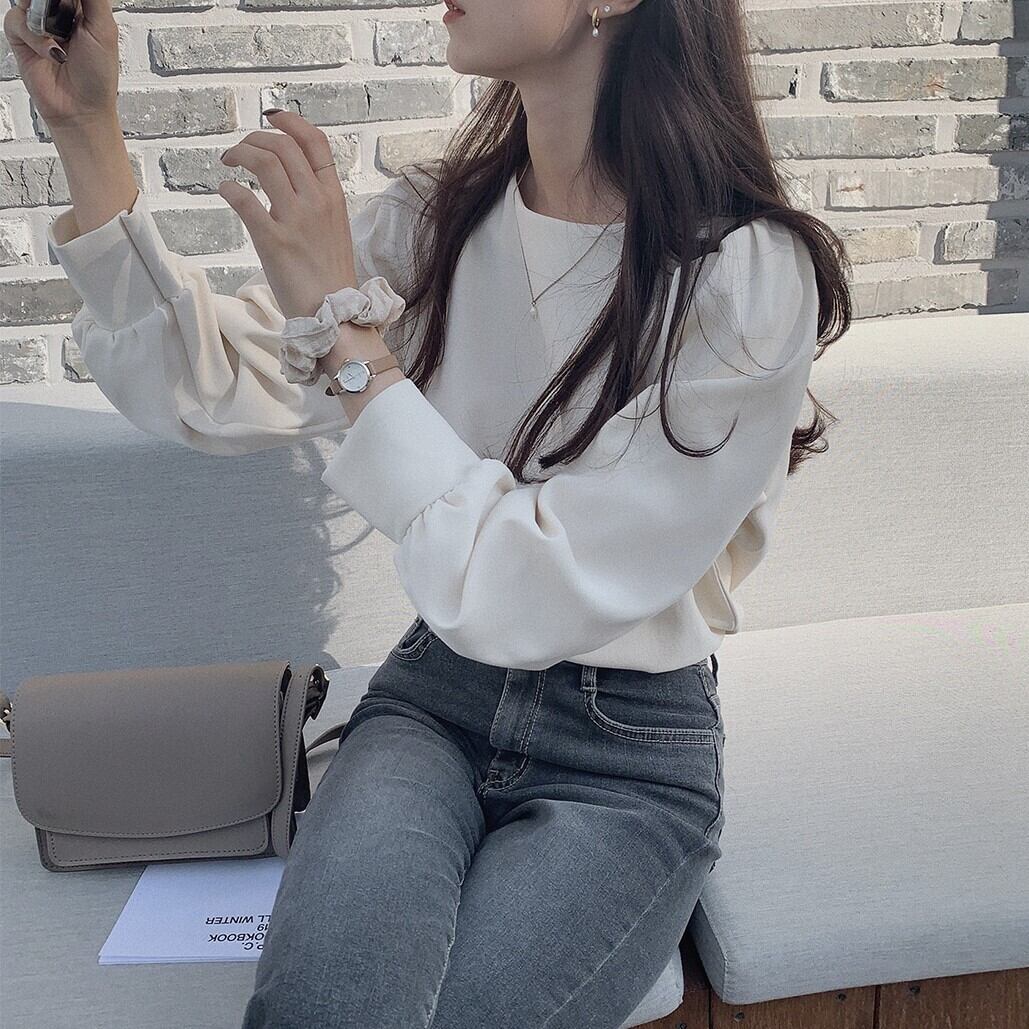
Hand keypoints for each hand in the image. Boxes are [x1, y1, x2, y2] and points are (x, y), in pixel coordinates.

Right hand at [4, 0, 119, 130]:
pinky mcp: (20, 35)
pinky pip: (17, 20)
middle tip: (66, 20)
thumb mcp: (104, 29)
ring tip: (62, 41)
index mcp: (82, 5)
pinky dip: (35, 38)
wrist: (81, 109)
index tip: (71, 5)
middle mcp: (58, 10)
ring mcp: (38, 21)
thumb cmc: (98, 77)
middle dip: (52, 3)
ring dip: (46, 20)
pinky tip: (52, 54)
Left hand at [217, 109, 357, 320]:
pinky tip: (225, 190)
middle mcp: (317, 202)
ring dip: (240, 154)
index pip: (315, 142)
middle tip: (238, 152)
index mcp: (333, 196)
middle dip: (254, 139)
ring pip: (265, 163)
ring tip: (228, 164)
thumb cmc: (330, 275)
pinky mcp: (274, 241)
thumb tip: (281, 184)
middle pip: (284, 146)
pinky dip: (230, 189)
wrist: (335, 313)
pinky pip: (245, 201)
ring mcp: (296, 220)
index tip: (271, 117)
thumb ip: (313, 201)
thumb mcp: (333, 228)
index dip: (291, 121)